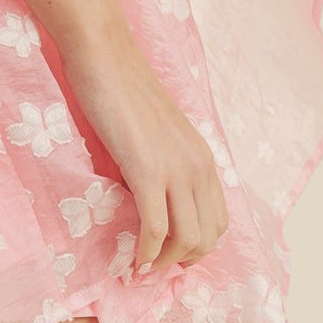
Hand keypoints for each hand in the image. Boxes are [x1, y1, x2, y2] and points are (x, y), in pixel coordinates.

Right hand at [62, 33, 229, 275]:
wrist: (104, 55)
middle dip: (182, 261)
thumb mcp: (157, 133)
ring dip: (164, 262)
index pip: (218, 221)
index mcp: (204, 157)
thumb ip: (164, 164)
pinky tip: (132, 261)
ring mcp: (176, 168)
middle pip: (208, 237)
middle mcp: (199, 166)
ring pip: (187, 239)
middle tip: (154, 266)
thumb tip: (150, 198)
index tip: (168, 256)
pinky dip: (145, 252)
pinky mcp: (148, 170)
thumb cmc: (122, 88)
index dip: (196, 248)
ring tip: (142, 267)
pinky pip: (155, 228)